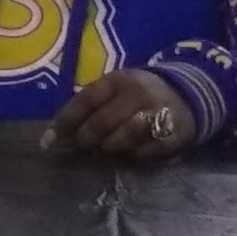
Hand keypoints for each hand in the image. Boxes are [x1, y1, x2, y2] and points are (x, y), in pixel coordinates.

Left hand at [47, 67, 197, 164]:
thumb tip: (55, 135)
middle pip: (103, 122)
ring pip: (123, 138)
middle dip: (86, 138)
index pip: (86, 100)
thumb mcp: (115, 90)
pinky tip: (129, 151)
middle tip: (82, 145)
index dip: (66, 121)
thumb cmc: (137, 95)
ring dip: (108, 146)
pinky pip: (144, 152)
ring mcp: (158, 115)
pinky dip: (132, 155)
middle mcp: (139, 94)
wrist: (187, 96)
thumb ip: (88, 107)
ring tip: (105, 148)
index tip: (49, 139)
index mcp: (119, 80)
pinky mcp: (173, 136)